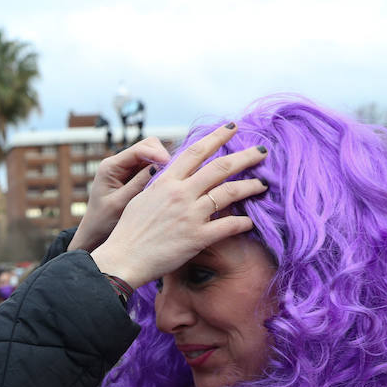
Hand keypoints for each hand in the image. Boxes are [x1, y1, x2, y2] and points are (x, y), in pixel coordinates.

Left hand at [70, 137, 170, 253]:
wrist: (94, 234)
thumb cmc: (102, 222)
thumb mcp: (120, 203)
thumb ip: (138, 184)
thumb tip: (160, 166)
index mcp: (110, 166)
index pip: (139, 149)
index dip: (158, 154)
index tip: (172, 166)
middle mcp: (119, 163)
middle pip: (148, 147)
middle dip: (163, 156)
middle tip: (175, 173)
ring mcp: (128, 169)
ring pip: (153, 156)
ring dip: (164, 165)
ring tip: (174, 180)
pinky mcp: (135, 177)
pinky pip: (153, 168)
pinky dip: (162, 174)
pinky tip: (169, 186)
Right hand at [90, 122, 268, 288]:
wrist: (123, 259)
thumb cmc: (129, 232)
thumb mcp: (142, 199)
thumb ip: (162, 185)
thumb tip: (174, 174)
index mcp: (166, 182)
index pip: (196, 151)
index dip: (217, 137)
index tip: (232, 127)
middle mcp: (181, 194)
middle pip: (220, 167)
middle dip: (245, 156)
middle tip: (262, 150)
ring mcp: (190, 215)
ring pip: (229, 192)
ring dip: (250, 186)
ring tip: (263, 183)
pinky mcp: (197, 237)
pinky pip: (228, 226)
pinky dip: (243, 222)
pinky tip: (251, 221)